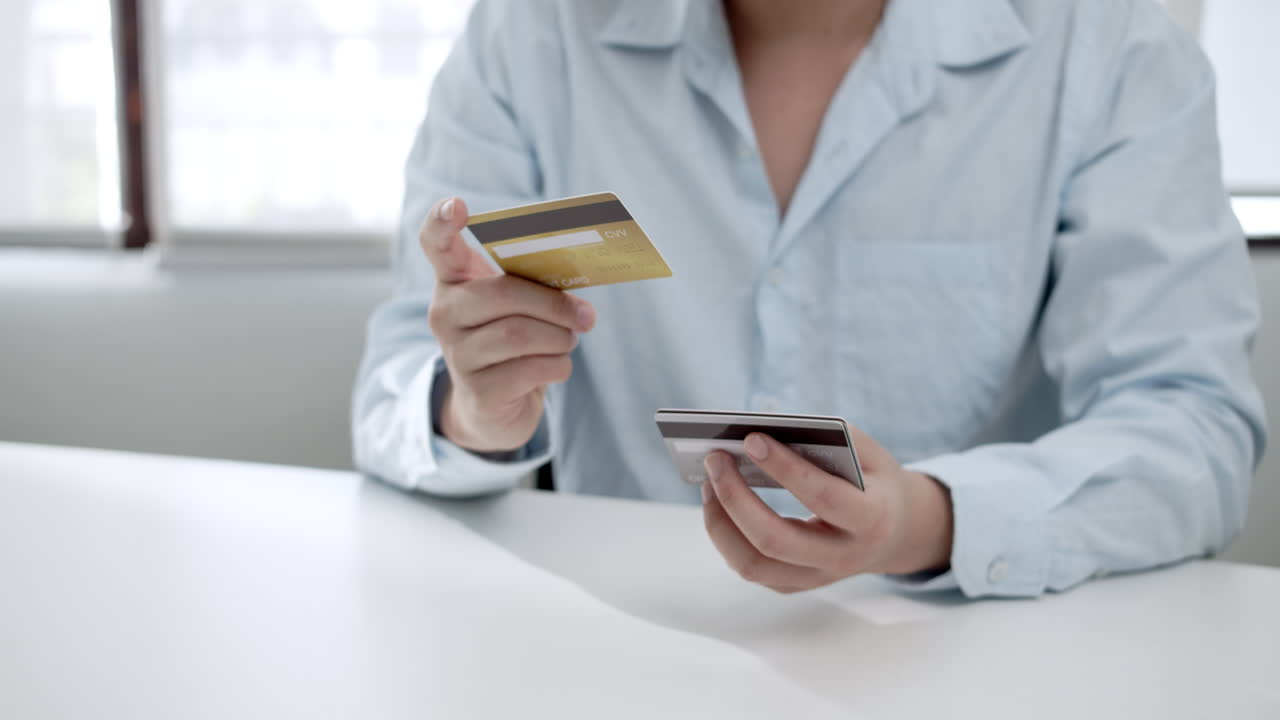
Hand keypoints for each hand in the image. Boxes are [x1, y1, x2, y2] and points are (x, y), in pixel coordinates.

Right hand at [421, 196, 595, 451]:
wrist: (492, 406)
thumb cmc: (511, 339)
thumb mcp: (517, 307)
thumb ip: (536, 290)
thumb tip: (581, 306)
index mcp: (454, 282)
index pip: (435, 244)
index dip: (442, 222)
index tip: (457, 205)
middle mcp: (444, 314)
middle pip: (503, 294)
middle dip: (554, 303)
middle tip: (586, 316)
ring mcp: (457, 356)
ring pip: (521, 334)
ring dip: (560, 337)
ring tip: (569, 339)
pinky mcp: (479, 392)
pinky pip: (532, 369)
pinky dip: (558, 365)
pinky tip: (556, 365)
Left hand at [701, 425, 952, 592]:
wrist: (897, 532)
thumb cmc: (875, 481)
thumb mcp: (870, 453)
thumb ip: (832, 440)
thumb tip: (768, 431)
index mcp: (871, 517)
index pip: (823, 496)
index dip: (785, 468)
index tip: (751, 439)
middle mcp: (845, 556)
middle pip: (776, 539)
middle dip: (737, 497)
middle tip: (715, 459)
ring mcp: (819, 577)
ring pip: (755, 565)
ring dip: (722, 523)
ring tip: (708, 483)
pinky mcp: (797, 585)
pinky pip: (752, 569)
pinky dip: (727, 538)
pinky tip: (718, 505)